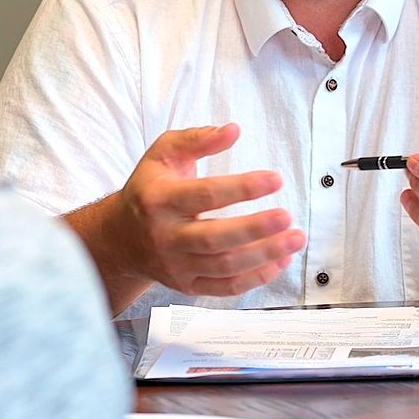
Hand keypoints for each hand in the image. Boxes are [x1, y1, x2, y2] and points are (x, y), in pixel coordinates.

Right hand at [114, 123, 306, 296]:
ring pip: (224, 266)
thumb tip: (233, 130)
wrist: (122, 237)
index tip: (275, 179)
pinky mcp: (188, 286)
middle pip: (214, 238)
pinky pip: (226, 288)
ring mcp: (177, 265)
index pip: (204, 195)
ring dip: (265, 255)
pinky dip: (257, 278)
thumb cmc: (149, 190)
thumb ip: (197, 139)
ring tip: (295, 239)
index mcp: (159, 200)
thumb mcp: (163, 154)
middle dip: (255, 229)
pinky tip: (281, 260)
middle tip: (288, 217)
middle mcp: (165, 236)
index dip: (242, 188)